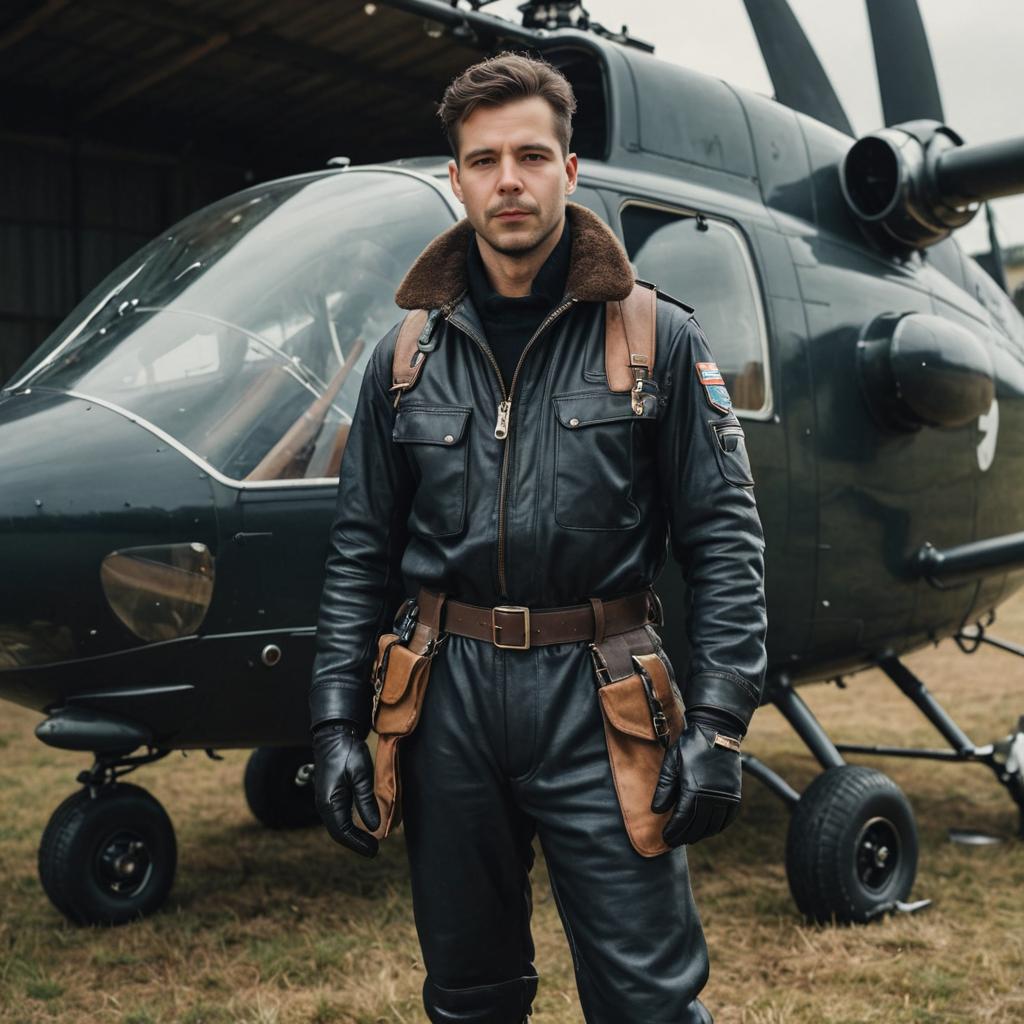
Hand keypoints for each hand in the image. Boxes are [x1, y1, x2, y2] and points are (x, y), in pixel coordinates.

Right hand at [311, 720, 380, 857]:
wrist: (334, 734)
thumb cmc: (347, 752)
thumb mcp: (360, 774)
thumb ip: (366, 800)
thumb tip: (373, 826)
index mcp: (329, 802)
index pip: (342, 832)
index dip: (358, 844)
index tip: (374, 851)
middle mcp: (324, 804)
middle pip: (339, 832)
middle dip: (356, 843)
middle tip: (375, 850)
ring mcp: (326, 800)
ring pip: (338, 825)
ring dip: (353, 836)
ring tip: (371, 842)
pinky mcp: (331, 794)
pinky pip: (339, 816)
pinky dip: (350, 825)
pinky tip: (362, 826)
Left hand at [651, 721, 741, 846]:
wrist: (717, 731)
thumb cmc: (690, 746)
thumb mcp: (671, 763)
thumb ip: (664, 788)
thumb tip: (657, 811)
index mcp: (693, 789)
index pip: (682, 819)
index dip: (673, 831)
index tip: (665, 838)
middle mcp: (712, 796)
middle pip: (697, 825)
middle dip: (684, 836)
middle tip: (675, 841)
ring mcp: (726, 796)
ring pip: (713, 825)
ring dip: (700, 834)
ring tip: (689, 838)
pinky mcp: (735, 793)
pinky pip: (727, 818)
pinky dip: (717, 827)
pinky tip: (708, 829)